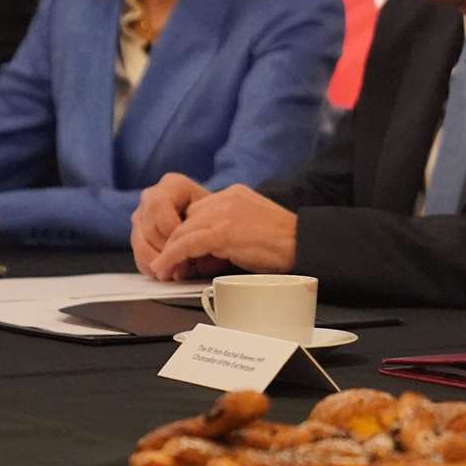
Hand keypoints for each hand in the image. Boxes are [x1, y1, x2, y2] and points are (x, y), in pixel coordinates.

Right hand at [131, 173, 208, 277]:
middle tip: (183, 266)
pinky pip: (138, 254)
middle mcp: (152, 197)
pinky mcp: (138, 235)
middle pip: (149, 226)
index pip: (160, 206)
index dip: (172, 230)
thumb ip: (208, 234)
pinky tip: (168, 274)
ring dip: (159, 262)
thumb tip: (200, 261)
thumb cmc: (218, 217)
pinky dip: (152, 268)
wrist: (215, 222)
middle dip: (166, 250)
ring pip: (140, 242)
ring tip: (177, 273)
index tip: (188, 248)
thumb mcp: (217, 220)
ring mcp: (142, 216)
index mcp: (173, 185)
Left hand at [149, 184, 296, 280]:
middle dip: (174, 243)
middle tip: (167, 265)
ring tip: (162, 270)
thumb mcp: (252, 228)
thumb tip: (205, 254)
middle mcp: (226, 199)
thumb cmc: (283, 243)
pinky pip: (187, 244)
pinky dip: (172, 257)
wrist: (303, 242)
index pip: (198, 211)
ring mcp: (224, 213)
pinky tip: (167, 268)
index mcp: (234, 195)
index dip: (185, 233)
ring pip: (182, 231)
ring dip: (168, 253)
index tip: (178, 252)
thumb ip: (229, 232)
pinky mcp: (223, 231)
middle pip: (187, 220)